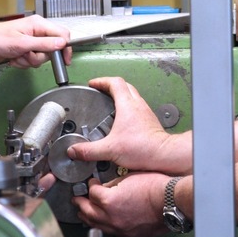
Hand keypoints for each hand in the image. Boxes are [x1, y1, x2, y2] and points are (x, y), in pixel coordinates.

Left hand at [0, 15, 70, 67]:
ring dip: (29, 61)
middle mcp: (37, 32)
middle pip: (52, 49)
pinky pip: (32, 61)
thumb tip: (62, 43)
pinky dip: (23, 63)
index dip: (64, 48)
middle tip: (27, 55)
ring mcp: (31, 41)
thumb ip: (44, 44)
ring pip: (41, 57)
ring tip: (17, 56)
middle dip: (39, 57)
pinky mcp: (25, 50)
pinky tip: (14, 58)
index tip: (64, 60)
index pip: (62, 34)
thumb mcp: (23, 43)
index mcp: (39, 24)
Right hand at [65, 77, 187, 173]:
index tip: (93, 84)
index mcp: (127, 105)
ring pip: (132, 95)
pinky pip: (137, 107)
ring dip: (121, 95)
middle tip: (100, 90)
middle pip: (124, 85)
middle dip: (110, 86)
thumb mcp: (109, 149)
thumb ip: (89, 150)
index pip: (114, 82)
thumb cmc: (143, 148)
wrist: (163, 155)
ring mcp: (145, 112)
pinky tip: (122, 120)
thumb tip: (75, 150)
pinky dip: (128, 107)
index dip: (102, 81)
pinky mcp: (149, 120)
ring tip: (109, 103)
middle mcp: (138, 105)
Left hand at [73, 172, 169, 236]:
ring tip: (84, 213)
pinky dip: (102, 226)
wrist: (171, 202)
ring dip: (88, 217)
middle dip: (81, 203)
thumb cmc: (156, 188)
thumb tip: (104, 187)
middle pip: (88, 211)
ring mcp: (119, 228)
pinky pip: (109, 232)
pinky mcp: (128, 235)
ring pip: (96, 225)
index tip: (91, 183)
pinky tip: (102, 223)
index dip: (90, 186)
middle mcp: (111, 217)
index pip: (92, 193)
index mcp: (109, 201)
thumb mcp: (129, 177)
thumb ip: (112, 184)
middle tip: (78, 199)